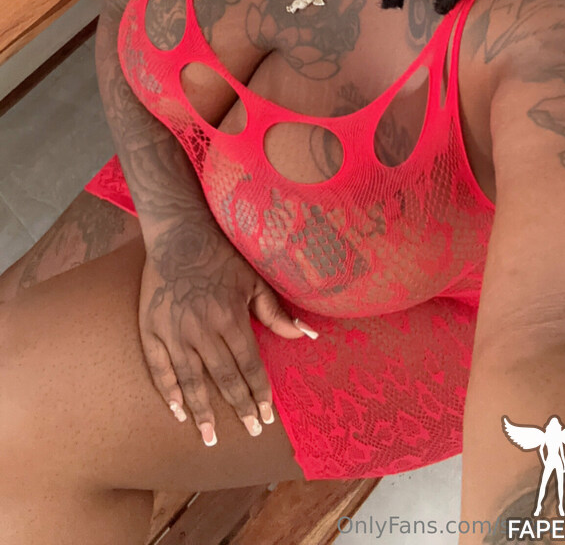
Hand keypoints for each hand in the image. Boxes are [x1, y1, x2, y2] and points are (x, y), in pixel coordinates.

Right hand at [138, 213, 311, 443]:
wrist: (178, 234)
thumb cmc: (221, 256)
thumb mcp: (253, 280)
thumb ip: (276, 312)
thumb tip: (306, 335)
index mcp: (230, 318)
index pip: (249, 366)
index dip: (259, 393)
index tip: (267, 416)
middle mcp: (201, 329)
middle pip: (223, 378)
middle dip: (239, 407)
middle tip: (250, 430)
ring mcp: (173, 331)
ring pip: (191, 381)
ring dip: (202, 411)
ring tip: (210, 436)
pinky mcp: (151, 328)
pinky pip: (159, 368)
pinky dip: (168, 391)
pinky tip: (179, 411)